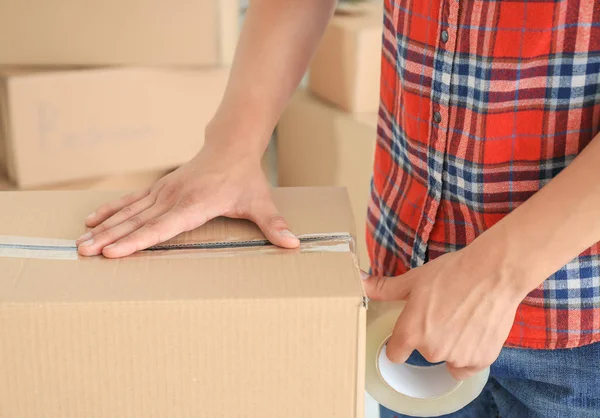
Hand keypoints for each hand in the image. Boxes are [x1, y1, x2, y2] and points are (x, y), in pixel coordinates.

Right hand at [76, 141, 298, 257]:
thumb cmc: (245, 177)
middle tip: (84, 253)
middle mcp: (175, 197)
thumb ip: (273, 225)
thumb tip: (294, 244)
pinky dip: (112, 209)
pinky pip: (131, 200)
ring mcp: (164, 191)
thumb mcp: (261, 201)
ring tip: (81, 242)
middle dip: (110, 239)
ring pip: (130, 211)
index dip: (138, 240)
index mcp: (196, 205)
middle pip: (138, 221)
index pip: (163, 227)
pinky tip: (94, 219)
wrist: (231, 145)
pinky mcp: (160, 187)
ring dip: (105, 227)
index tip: (114, 252)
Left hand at [362, 246, 524, 380]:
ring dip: (451, 344)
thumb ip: (385, 288)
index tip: (407, 333)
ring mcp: (457, 357)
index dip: (399, 344)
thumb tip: (360, 281)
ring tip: (461, 318)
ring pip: (446, 357)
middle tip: (442, 313)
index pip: (395, 354)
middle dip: (430, 336)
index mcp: (411, 332)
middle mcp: (431, 350)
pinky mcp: (480, 360)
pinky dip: (469, 353)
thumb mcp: (414, 279)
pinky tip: (473, 331)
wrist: (493, 273)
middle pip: (423, 352)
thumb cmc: (451, 272)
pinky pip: (467, 366)